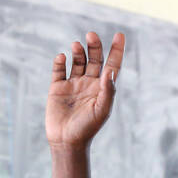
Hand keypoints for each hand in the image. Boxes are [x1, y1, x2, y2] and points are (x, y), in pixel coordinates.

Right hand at [46, 31, 124, 150]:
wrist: (67, 142)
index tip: (120, 35)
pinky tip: (62, 57)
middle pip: (94, 58)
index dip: (116, 50)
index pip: (112, 65)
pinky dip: (60, 62)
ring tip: (76, 46)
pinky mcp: (57, 88)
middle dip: (94, 46)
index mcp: (102, 88)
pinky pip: (58, 70)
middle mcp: (89, 83)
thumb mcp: (102, 110)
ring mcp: (73, 84)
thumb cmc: (88, 128)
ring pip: (77, 61)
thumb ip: (108, 90)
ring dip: (78, 51)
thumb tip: (110, 70)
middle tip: (91, 35)